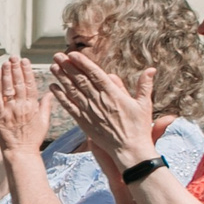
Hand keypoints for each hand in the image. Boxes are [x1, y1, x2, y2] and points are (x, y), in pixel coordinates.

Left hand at [0, 55, 48, 157]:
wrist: (22, 153)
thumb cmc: (33, 139)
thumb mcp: (44, 122)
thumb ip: (45, 106)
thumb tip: (50, 93)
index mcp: (33, 106)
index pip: (30, 85)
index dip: (27, 72)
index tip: (25, 61)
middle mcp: (22, 106)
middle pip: (19, 84)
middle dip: (16, 69)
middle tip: (13, 57)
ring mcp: (10, 111)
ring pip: (7, 90)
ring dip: (5, 75)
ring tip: (3, 63)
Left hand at [50, 50, 156, 171]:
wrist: (128, 149)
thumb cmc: (138, 127)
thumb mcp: (144, 105)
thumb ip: (145, 86)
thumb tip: (151, 69)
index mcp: (113, 94)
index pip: (95, 75)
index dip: (83, 63)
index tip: (72, 54)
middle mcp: (99, 101)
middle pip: (80, 80)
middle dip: (68, 67)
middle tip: (57, 56)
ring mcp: (89, 111)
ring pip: (72, 92)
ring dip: (61, 78)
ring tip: (52, 67)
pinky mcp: (83, 122)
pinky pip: (69, 107)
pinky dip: (60, 97)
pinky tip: (53, 88)